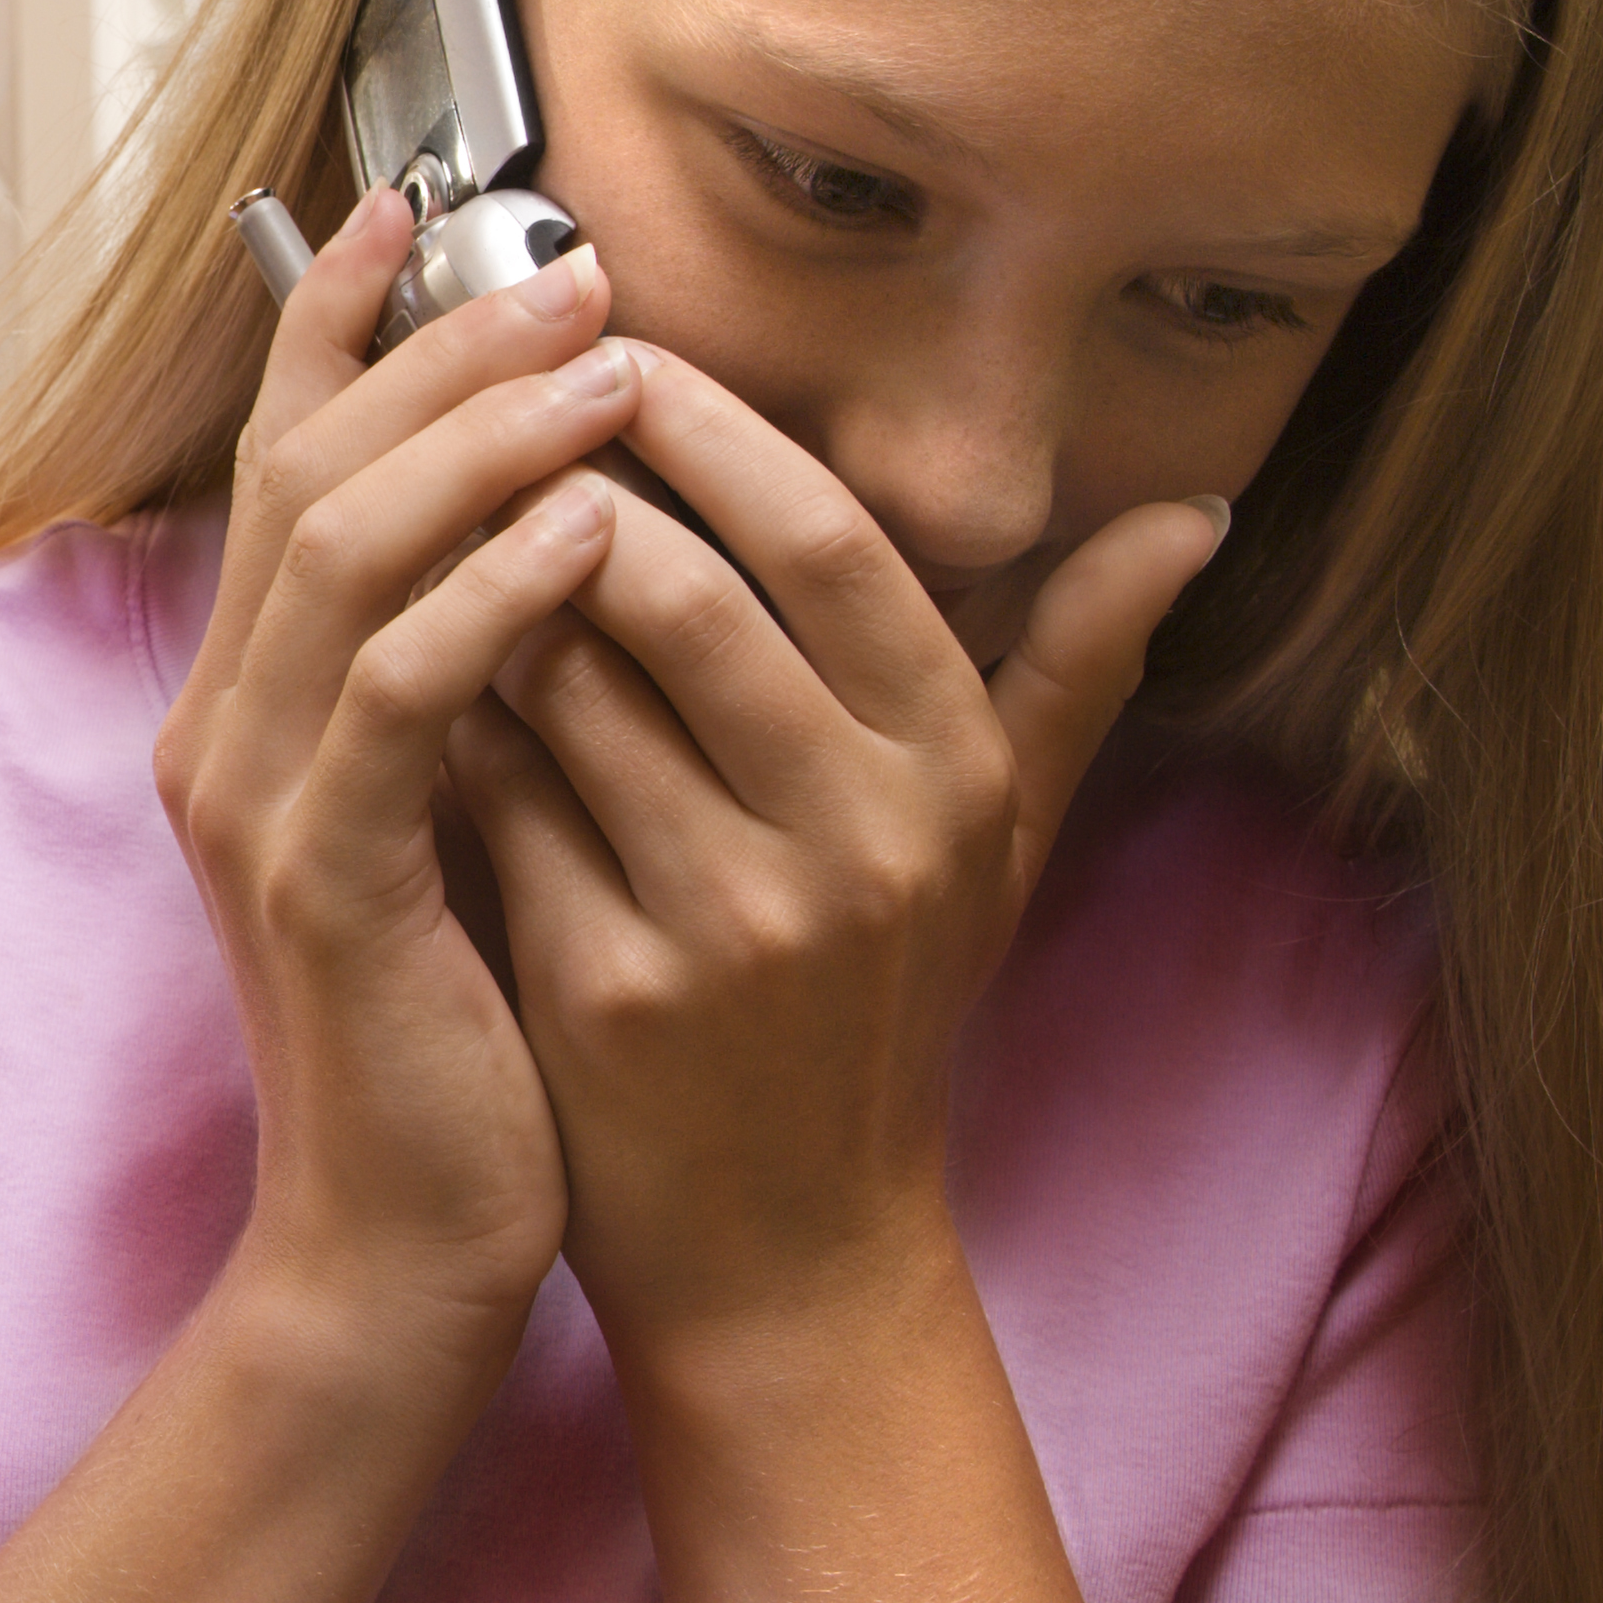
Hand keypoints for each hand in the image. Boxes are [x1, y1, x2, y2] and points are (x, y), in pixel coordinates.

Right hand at [158, 188, 654, 1374]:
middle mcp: (229, 732)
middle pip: (308, 473)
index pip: (287, 466)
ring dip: (482, 443)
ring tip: (610, 368)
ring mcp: (263, 804)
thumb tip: (582, 525)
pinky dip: (497, 595)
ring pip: (347, 555)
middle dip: (437, 350)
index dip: (346, 327)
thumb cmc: (465, 1043)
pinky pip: (402, 694)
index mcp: (261, 709)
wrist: (400, 1252)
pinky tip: (598, 532)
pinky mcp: (325, 880)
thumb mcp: (476, 822)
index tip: (439, 210)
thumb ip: (491, 683)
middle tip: (574, 263)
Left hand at [441, 352, 1221, 1361]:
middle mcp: (860, 843)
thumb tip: (1191, 514)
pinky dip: (450, 716)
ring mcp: (730, 921)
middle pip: (688, 595)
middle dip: (575, 482)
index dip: (721, 431)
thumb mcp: (1003, 849)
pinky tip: (410, 671)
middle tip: (496, 406)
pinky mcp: (608, 988)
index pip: (836, 549)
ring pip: (571, 684)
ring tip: (437, 518)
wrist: (789, 1254)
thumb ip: (1077, 668)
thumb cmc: (883, 1014)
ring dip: (488, 589)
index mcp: (954, 777)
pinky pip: (499, 795)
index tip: (625, 348)